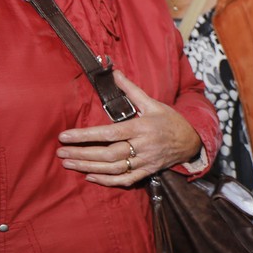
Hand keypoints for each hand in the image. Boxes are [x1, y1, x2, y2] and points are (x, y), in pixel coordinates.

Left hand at [56, 70, 203, 186]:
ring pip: (113, 168)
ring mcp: (145, 161)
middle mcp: (142, 146)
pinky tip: (90, 176)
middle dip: (82, 154)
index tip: (65, 136)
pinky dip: (107, 180)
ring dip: (89, 167)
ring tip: (68, 164)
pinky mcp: (147, 172)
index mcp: (141, 128)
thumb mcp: (152, 102)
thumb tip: (113, 72)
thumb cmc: (169, 120)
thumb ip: (130, 90)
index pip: (109, 133)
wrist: (191, 141)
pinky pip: (125, 180)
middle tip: (60, 152)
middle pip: (108, 154)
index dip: (85, 136)